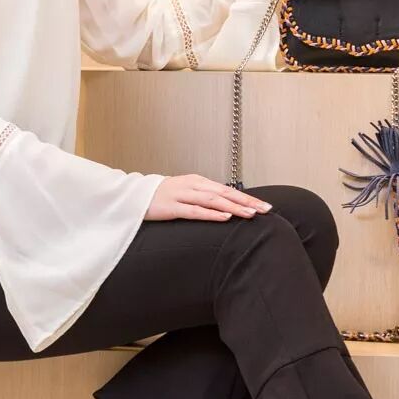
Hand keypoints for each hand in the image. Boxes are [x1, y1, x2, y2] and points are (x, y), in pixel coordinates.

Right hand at [144, 174, 272, 221]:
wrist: (132, 196)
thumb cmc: (161, 197)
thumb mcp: (186, 194)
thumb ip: (204, 199)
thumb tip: (226, 208)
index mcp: (198, 182)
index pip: (228, 190)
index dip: (247, 198)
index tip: (265, 206)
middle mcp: (193, 185)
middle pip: (225, 193)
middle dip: (246, 201)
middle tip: (265, 209)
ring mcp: (182, 195)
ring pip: (213, 201)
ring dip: (233, 207)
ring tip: (250, 214)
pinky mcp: (171, 207)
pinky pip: (195, 211)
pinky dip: (211, 214)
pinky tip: (225, 217)